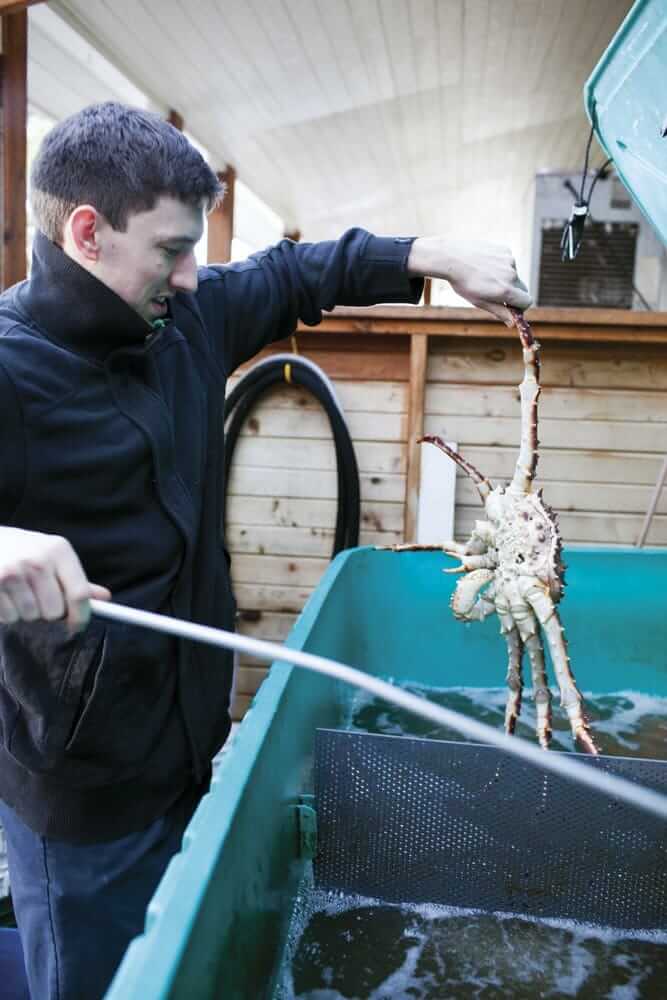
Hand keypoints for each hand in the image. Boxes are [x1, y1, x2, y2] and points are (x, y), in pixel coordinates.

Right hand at [0, 527, 110, 630]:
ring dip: (25, 613)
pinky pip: (8, 616)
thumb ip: (76, 579)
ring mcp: (13, 572)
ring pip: (30, 616)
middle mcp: (38, 560)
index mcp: (59, 550)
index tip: (77, 625)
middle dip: (48, 613)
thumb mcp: (53, 556)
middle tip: (38, 599)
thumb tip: (104, 597)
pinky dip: (7, 613)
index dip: (81, 616)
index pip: (79, 593)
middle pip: (54, 611)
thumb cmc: (25, 551)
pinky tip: (5, 595)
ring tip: (18, 594)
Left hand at [407, 237, 531, 324]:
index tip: (510, 307)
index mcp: (505, 290)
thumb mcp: (480, 302)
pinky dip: (501, 265)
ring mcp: (509, 260)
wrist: (451, 258)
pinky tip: (484, 264)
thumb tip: (513, 323)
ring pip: (514, 274)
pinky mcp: (505, 250)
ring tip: (485, 276)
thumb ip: (499, 312)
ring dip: (505, 278)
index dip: (520, 306)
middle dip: (514, 293)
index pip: (527, 301)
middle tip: (496, 293)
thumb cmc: (463, 283)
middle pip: (523, 289)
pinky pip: (508, 262)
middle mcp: (511, 274)